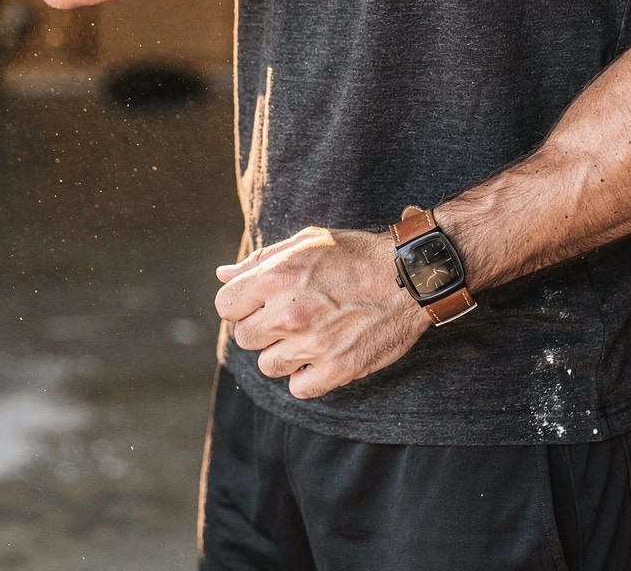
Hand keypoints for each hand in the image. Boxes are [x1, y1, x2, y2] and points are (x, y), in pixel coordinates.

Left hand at [214, 226, 426, 399]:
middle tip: (290, 316)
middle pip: (245, 338)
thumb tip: (222, 274)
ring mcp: (311, 344)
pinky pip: (298, 387)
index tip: (260, 302)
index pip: (226, 306)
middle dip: (262, 328)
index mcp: (275, 277)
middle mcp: (288, 313)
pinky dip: (307, 375)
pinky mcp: (336, 369)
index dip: (241, 304)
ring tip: (310, 333)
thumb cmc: (355, 254)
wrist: (408, 275)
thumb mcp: (306, 242)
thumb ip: (260, 260)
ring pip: (268, 365)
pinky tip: (323, 353)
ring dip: (284, 352)